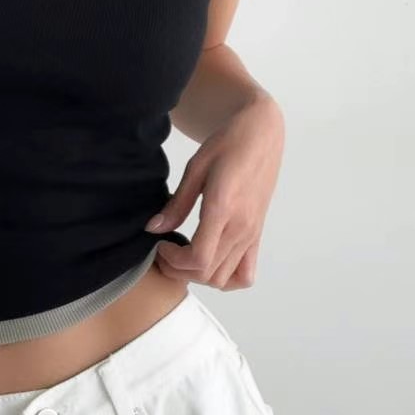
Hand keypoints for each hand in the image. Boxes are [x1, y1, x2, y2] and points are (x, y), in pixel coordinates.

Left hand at [146, 94, 283, 289]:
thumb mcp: (196, 168)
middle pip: (208, 274)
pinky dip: (226, 280)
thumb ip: (177, 203)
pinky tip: (210, 261)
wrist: (261, 134)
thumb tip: (153, 229)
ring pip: (224, 280)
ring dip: (199, 276)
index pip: (199, 257)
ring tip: (184, 256)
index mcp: (223, 208)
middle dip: (179, 270)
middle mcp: (241, 227)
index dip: (173, 260)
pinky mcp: (258, 235)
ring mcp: (252, 234)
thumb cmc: (228, 143)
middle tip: (165, 252)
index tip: (161, 244)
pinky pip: (246, 275)